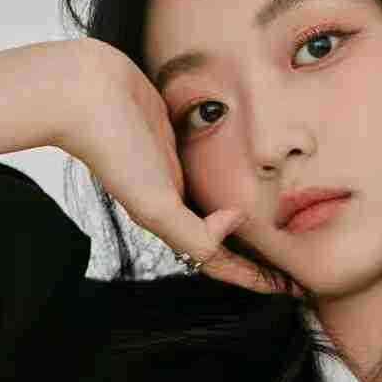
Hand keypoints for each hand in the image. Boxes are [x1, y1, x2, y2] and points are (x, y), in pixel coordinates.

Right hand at [56, 40, 304, 297]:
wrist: (85, 92)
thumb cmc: (115, 150)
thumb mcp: (155, 204)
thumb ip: (194, 231)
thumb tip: (236, 225)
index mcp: (172, 221)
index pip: (219, 261)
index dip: (254, 278)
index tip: (291, 290)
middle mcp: (176, 200)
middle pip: (223, 239)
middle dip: (256, 256)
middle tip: (295, 266)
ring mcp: (177, 169)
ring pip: (220, 202)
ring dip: (251, 218)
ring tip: (286, 225)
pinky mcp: (179, 138)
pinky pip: (216, 166)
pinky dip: (238, 175)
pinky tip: (260, 169)